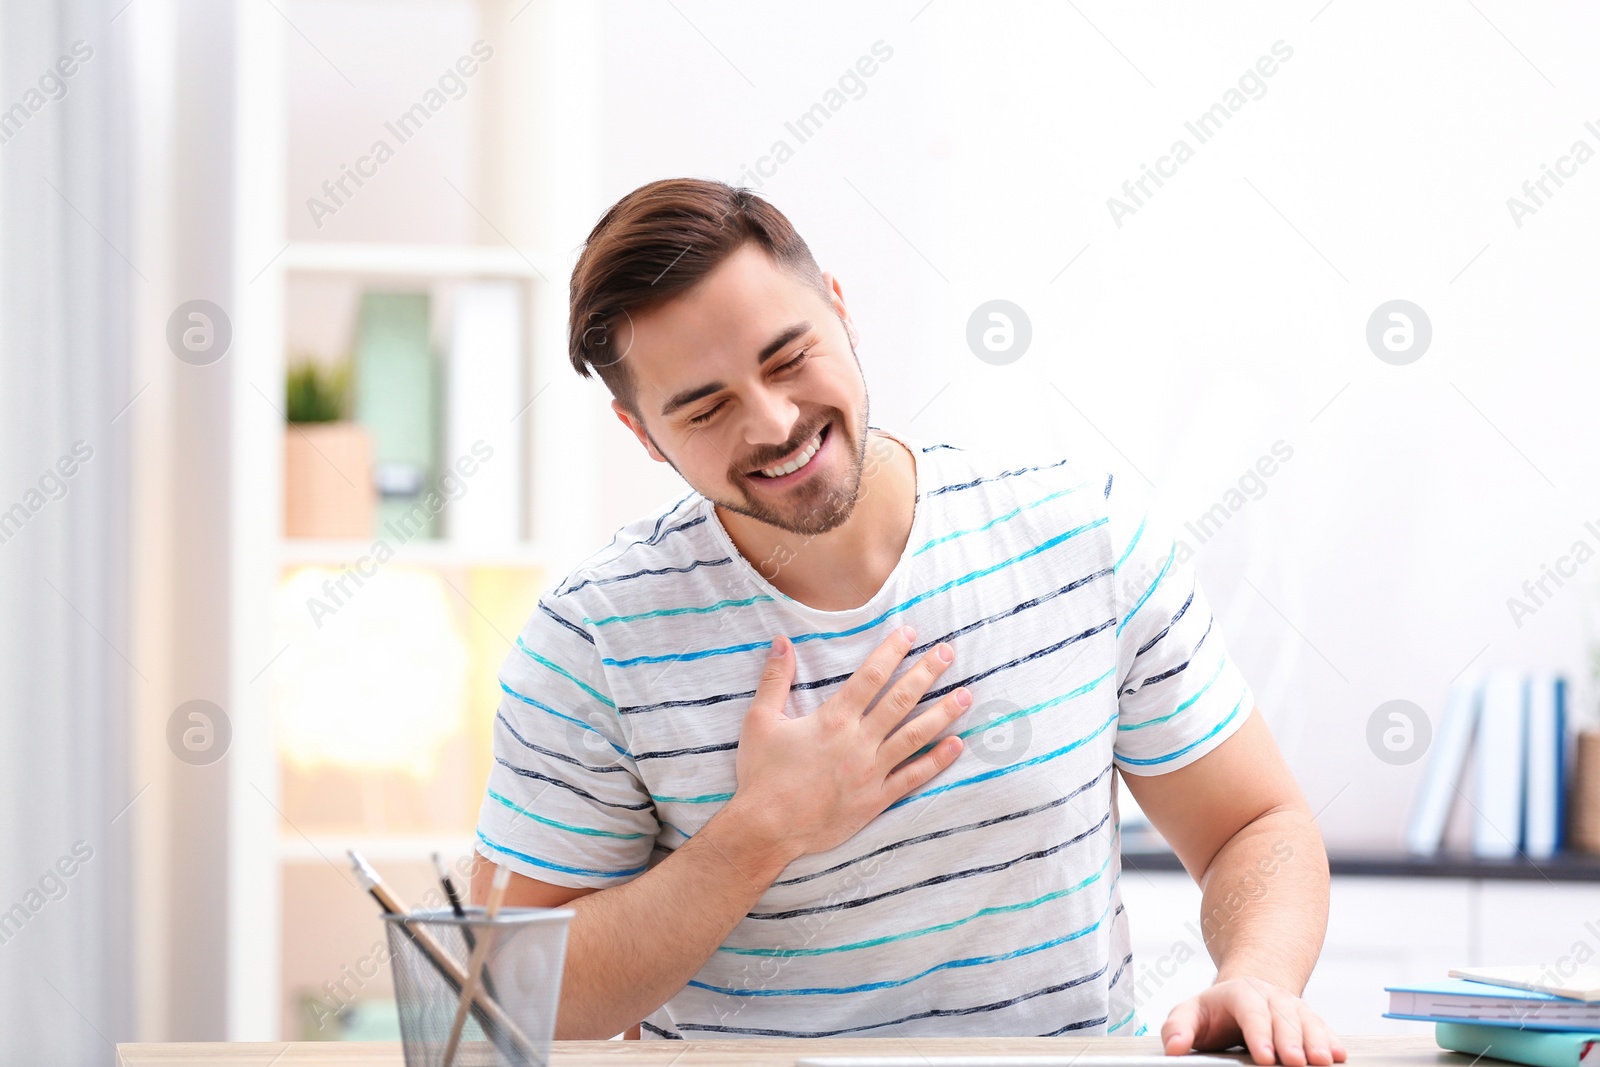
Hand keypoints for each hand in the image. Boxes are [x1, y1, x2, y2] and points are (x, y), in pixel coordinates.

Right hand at [725, 624, 969, 858]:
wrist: (766, 829)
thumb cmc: (762, 775)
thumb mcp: (759, 721)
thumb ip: (774, 680)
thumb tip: (781, 642)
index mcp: (832, 719)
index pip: (870, 676)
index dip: (892, 651)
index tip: (910, 633)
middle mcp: (857, 742)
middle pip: (900, 700)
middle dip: (927, 673)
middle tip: (948, 653)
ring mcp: (870, 772)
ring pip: (915, 736)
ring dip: (943, 713)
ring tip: (966, 694)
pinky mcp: (875, 800)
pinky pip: (913, 778)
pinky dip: (937, 761)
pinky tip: (957, 744)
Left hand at [1161, 976, 1346, 1065]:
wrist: (1244, 993)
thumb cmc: (1214, 1012)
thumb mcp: (1190, 1014)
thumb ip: (1178, 1029)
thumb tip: (1174, 1049)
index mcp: (1239, 993)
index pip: (1250, 1012)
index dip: (1259, 1034)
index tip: (1264, 1058)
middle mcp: (1269, 996)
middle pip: (1282, 1016)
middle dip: (1290, 1041)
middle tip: (1295, 1063)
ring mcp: (1291, 1006)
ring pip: (1307, 1020)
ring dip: (1316, 1041)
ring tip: (1323, 1062)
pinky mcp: (1308, 1019)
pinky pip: (1322, 1027)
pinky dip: (1331, 1040)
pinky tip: (1338, 1056)